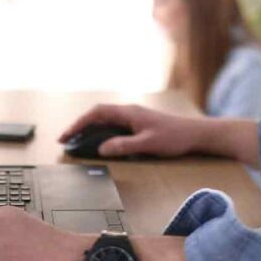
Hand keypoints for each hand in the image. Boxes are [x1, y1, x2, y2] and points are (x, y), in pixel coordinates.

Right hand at [58, 104, 207, 157]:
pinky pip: (113, 124)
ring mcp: (134, 116)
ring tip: (77, 141)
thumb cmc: (174, 138)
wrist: (195, 134)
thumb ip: (124, 146)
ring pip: (105, 119)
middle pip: (98, 114)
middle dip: (79, 125)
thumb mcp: (148, 144)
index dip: (78, 123)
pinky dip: (101, 131)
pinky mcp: (139, 123)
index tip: (65, 136)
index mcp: (128, 112)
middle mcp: (129, 111)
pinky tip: (99, 141)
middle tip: (66, 140)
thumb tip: (101, 149)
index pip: (96, 113)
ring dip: (89, 128)